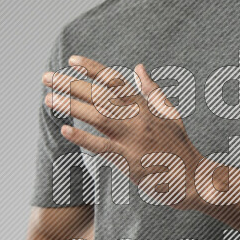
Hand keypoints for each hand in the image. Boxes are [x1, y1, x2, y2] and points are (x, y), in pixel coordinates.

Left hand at [42, 57, 201, 208]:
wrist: (193, 177)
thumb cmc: (179, 147)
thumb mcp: (170, 113)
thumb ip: (153, 90)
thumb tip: (139, 67)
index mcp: (145, 106)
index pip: (115, 81)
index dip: (92, 69)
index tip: (71, 61)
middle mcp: (138, 117)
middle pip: (100, 94)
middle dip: (71, 84)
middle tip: (47, 77)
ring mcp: (133, 137)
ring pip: (98, 116)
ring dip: (72, 106)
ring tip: (49, 99)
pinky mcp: (130, 159)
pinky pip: (102, 147)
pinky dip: (83, 138)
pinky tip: (65, 130)